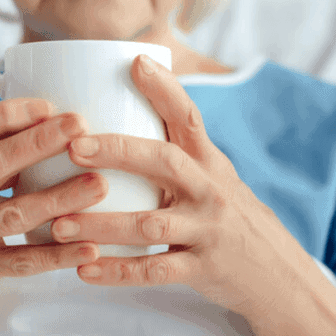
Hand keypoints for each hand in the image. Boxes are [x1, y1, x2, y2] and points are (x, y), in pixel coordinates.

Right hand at [0, 98, 106, 306]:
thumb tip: (44, 119)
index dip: (6, 116)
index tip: (48, 107)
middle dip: (38, 142)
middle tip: (79, 126)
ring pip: (14, 214)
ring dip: (60, 197)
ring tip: (99, 184)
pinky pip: (25, 261)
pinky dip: (59, 254)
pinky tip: (90, 247)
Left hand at [52, 54, 311, 317]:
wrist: (276, 273)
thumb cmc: (228, 218)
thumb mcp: (214, 179)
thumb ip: (178, 154)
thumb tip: (127, 112)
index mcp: (210, 164)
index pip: (190, 118)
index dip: (165, 89)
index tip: (135, 63)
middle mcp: (211, 191)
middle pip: (165, 162)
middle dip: (118, 151)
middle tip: (74, 146)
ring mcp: (207, 231)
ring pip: (151, 225)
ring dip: (102, 225)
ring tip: (59, 225)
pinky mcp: (203, 269)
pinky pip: (155, 272)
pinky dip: (118, 272)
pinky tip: (85, 270)